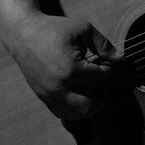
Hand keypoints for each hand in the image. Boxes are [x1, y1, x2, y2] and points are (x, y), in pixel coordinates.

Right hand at [4, 13, 121, 119]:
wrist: (24, 34)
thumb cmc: (55, 29)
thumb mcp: (83, 29)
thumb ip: (104, 44)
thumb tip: (120, 59)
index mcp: (70, 70)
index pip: (101, 78)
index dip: (107, 68)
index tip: (102, 59)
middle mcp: (58, 87)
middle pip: (90, 106)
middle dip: (102, 96)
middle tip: (102, 83)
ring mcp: (48, 95)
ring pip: (76, 115)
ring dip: (89, 104)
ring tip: (91, 87)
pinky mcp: (43, 97)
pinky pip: (62, 113)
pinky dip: (75, 108)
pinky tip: (80, 93)